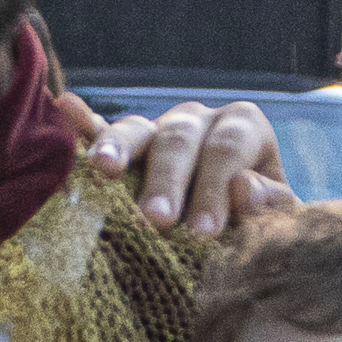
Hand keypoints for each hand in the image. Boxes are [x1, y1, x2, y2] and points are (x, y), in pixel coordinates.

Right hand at [68, 94, 292, 235]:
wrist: (239, 234)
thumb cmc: (260, 225)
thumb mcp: (278, 220)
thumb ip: (270, 207)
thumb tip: (243, 189)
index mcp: (242, 127)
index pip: (227, 149)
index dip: (214, 189)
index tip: (203, 233)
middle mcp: (198, 119)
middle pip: (179, 139)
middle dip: (167, 180)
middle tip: (157, 221)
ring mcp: (157, 129)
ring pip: (137, 130)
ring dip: (118, 149)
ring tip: (104, 171)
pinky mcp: (125, 148)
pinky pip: (101, 133)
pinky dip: (83, 124)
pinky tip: (63, 106)